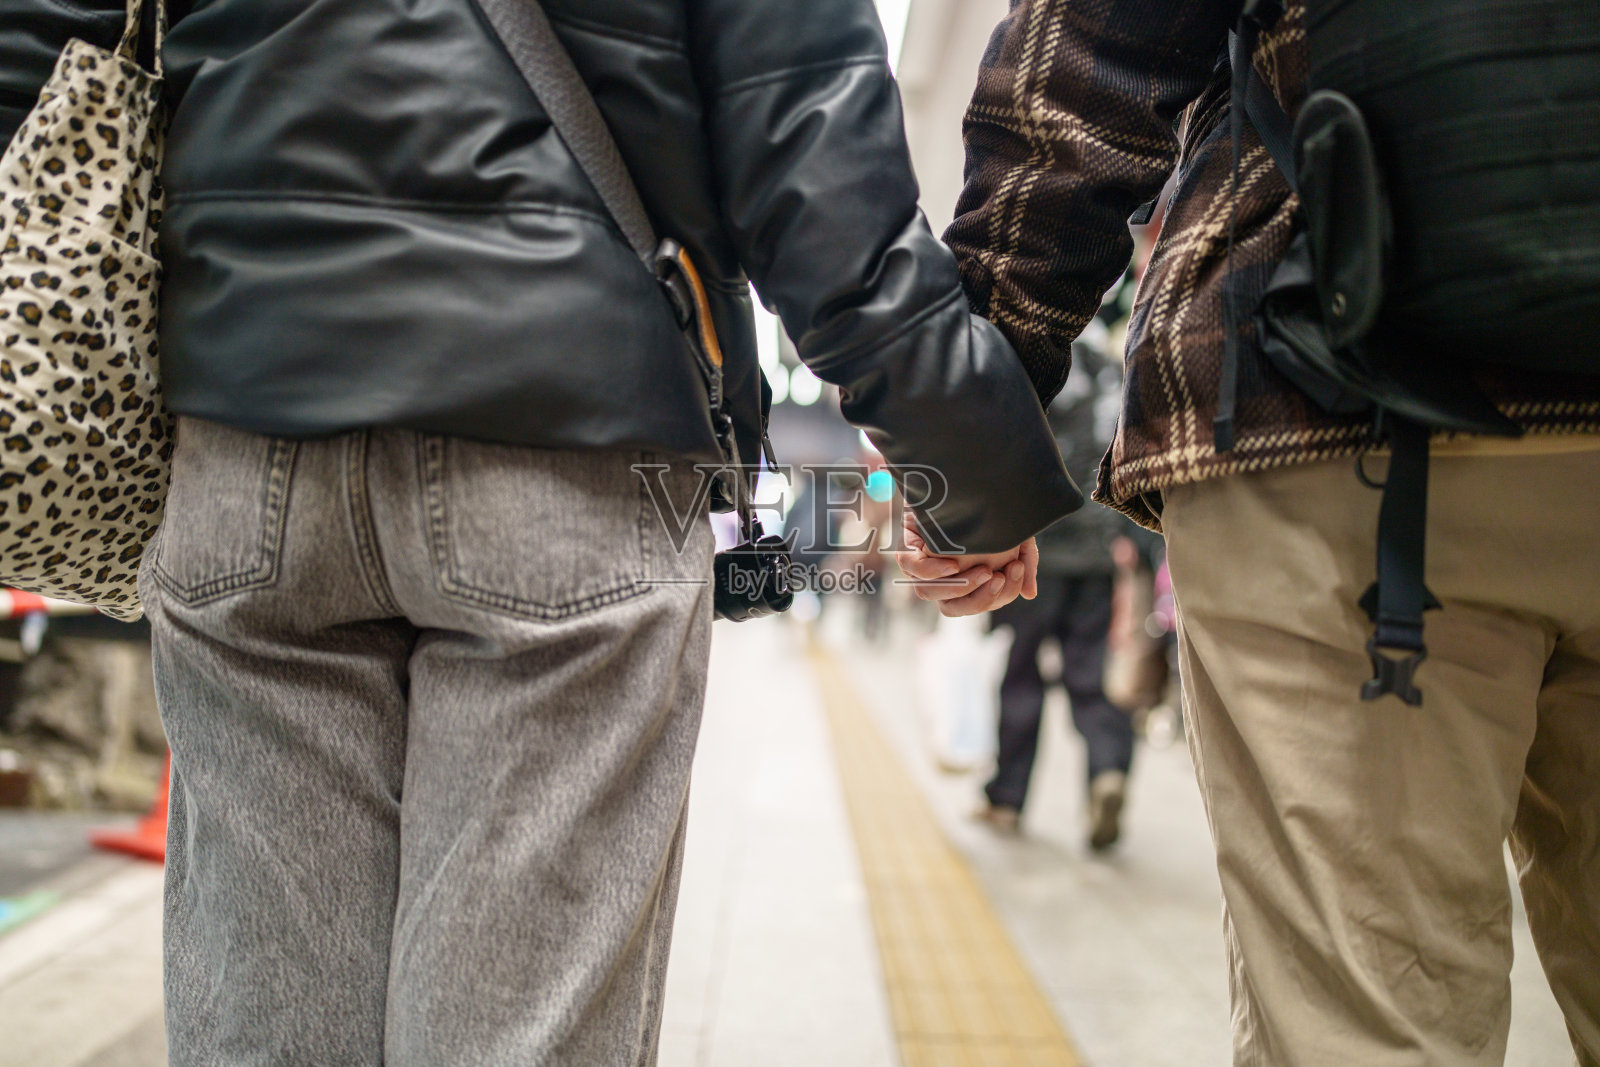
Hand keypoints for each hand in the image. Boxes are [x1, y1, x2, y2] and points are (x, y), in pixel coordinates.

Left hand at [895, 513, 1038, 616]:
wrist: (967, 478)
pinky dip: (933, 571)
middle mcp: (939, 578)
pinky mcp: (907, 547)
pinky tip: (954, 564)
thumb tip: (1030, 594)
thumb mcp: (1014, 537)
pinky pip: (914, 570)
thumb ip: (1024, 565)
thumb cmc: (991, 512)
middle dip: (981, 598)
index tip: (1016, 572)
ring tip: (985, 570)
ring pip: (929, 593)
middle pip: (952, 608)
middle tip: (1000, 576)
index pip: (976, 604)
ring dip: (961, 586)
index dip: (997, 597)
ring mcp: (920, 566)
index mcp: (963, 581)